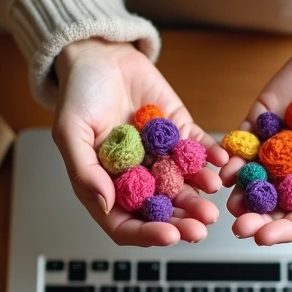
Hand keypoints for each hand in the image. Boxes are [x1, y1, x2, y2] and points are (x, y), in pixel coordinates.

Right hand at [53, 38, 227, 245]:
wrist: (99, 55)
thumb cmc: (78, 94)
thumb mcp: (70, 131)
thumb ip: (84, 170)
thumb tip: (105, 204)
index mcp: (106, 185)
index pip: (126, 222)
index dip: (147, 233)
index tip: (169, 236)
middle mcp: (135, 177)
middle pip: (161, 209)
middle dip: (182, 220)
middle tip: (201, 227)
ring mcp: (159, 156)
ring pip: (184, 184)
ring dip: (200, 193)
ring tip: (213, 193)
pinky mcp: (179, 132)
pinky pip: (197, 149)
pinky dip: (210, 156)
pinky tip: (221, 160)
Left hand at [219, 31, 291, 244]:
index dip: (285, 229)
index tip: (265, 238)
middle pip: (274, 203)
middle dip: (257, 217)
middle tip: (241, 226)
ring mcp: (276, 148)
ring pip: (253, 179)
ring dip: (240, 194)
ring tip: (231, 204)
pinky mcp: (258, 124)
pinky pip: (242, 146)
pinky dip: (232, 159)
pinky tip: (226, 170)